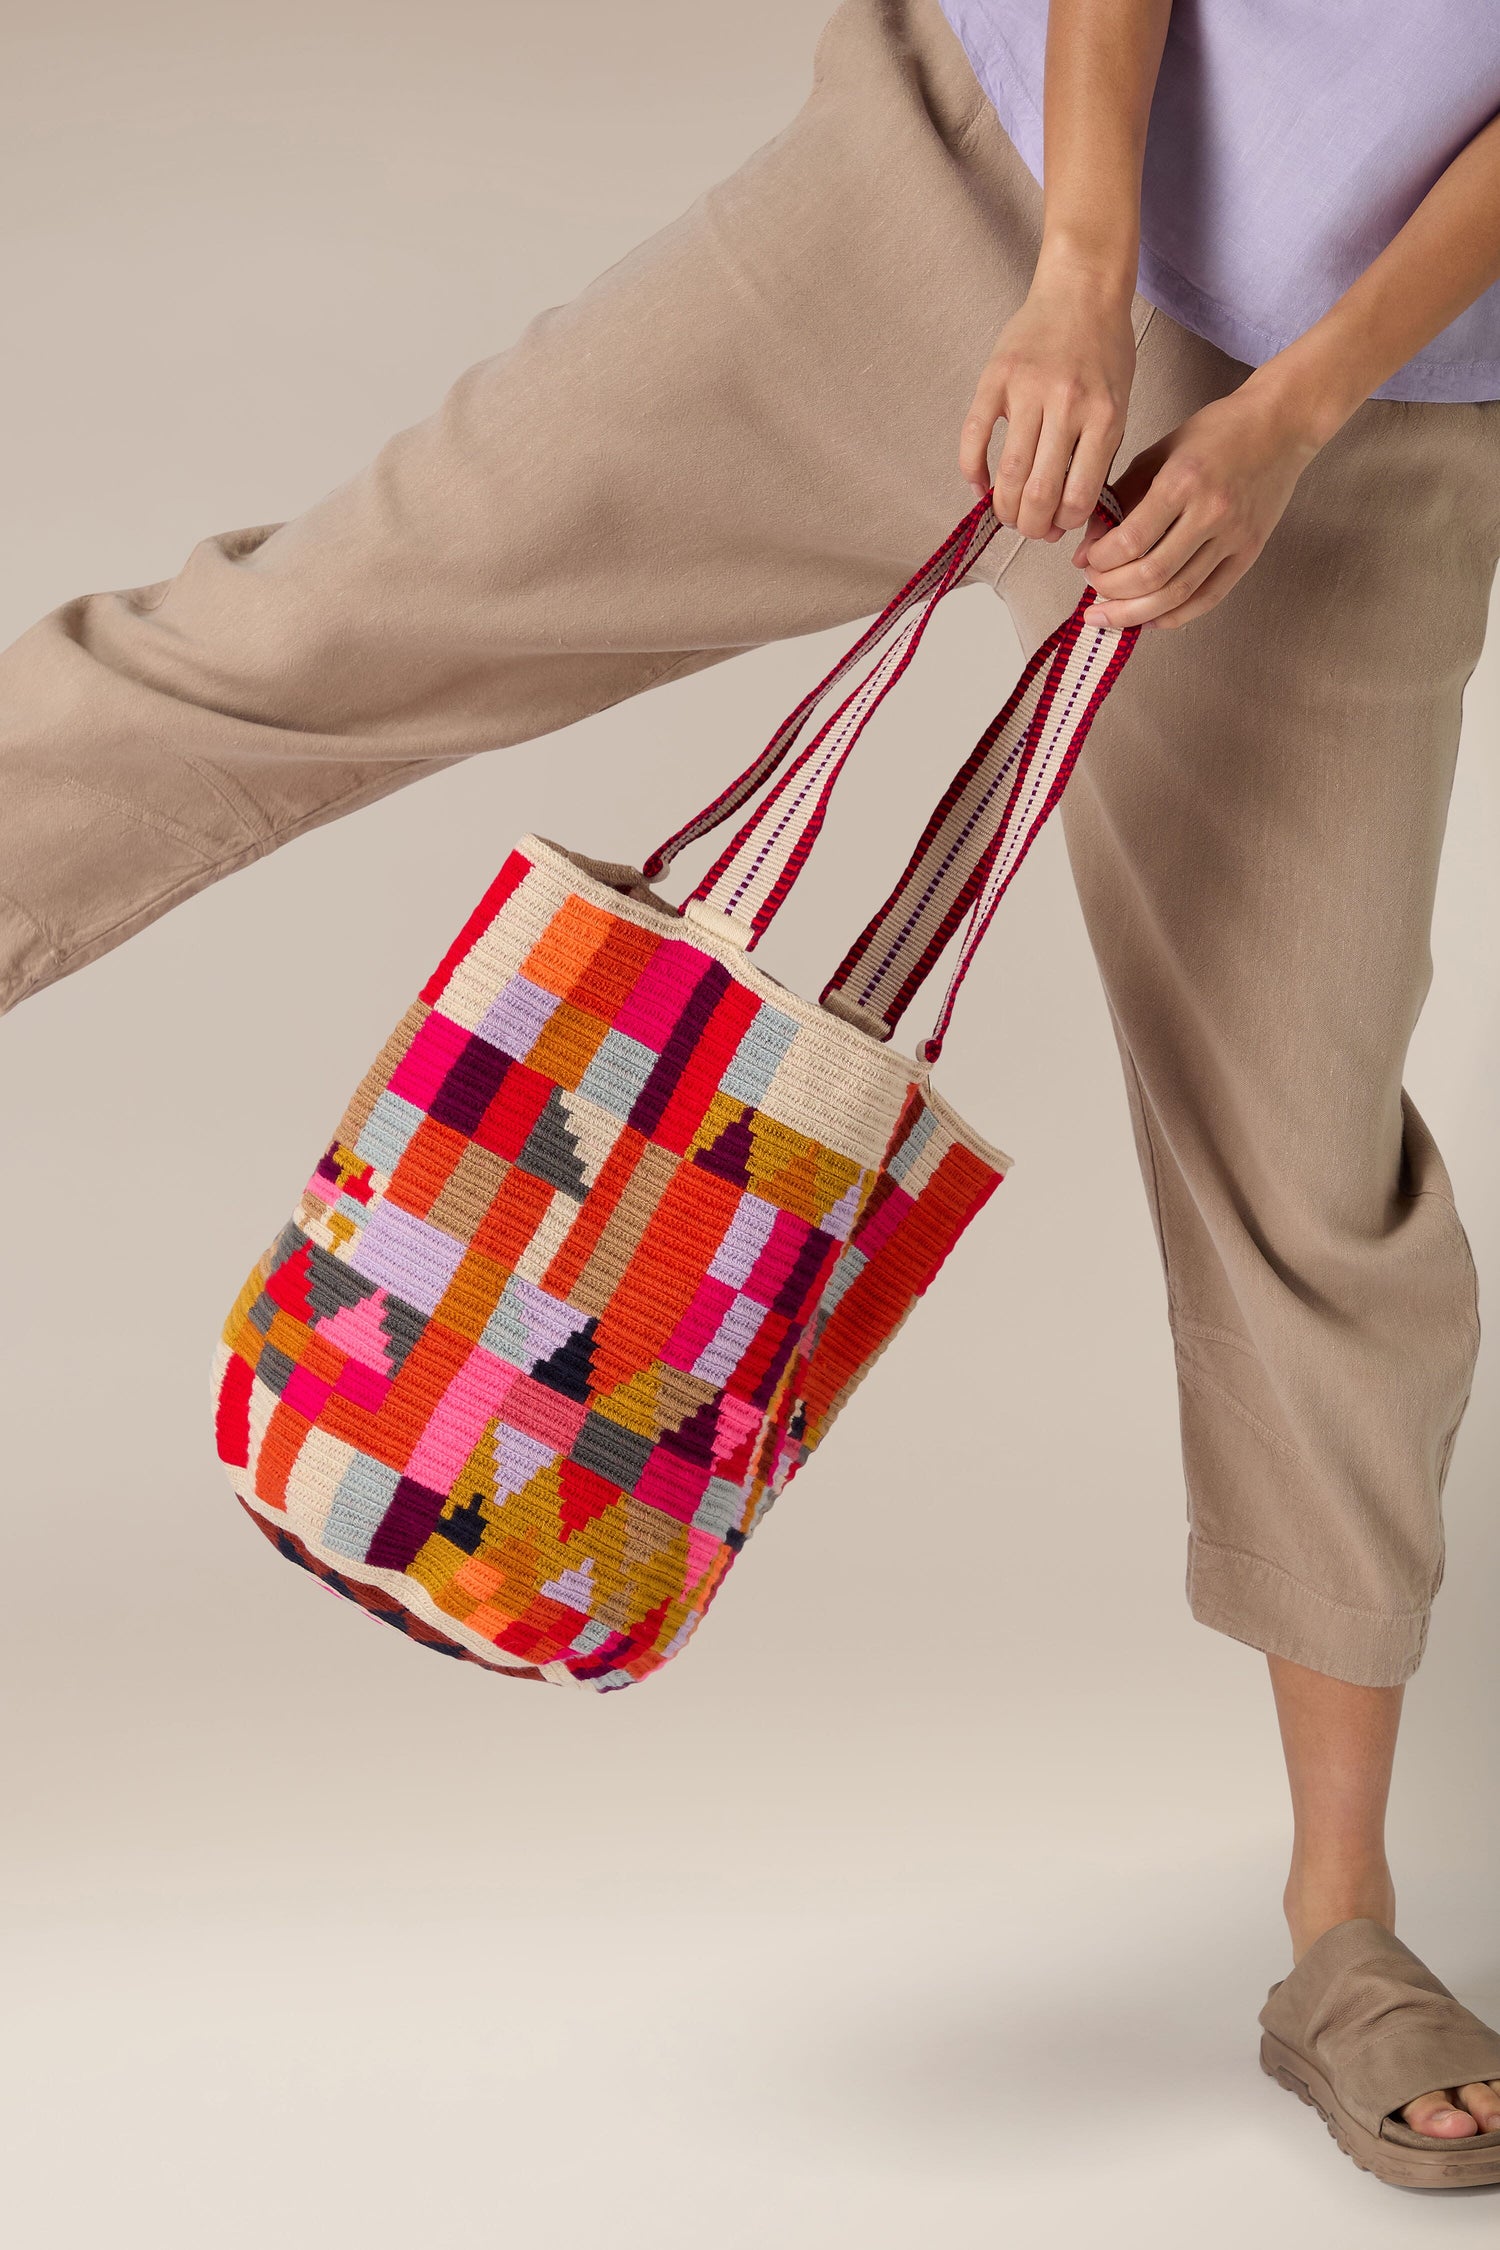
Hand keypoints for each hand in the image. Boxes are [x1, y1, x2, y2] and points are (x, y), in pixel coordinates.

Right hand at [960, 265, 1136, 540]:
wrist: (1083, 287)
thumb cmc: (1104, 347)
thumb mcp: (1118, 403)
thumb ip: (1096, 453)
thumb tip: (1068, 508)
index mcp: (1104, 417)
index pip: (1077, 497)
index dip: (1063, 525)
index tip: (1058, 527)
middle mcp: (1067, 406)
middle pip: (1038, 493)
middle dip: (1030, 526)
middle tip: (1029, 529)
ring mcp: (1028, 391)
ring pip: (1007, 475)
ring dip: (1002, 507)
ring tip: (1005, 513)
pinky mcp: (996, 378)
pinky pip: (973, 438)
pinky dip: (972, 471)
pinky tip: (979, 484)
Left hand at [1073, 371, 1323, 630]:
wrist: (1280, 425)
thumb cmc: (1216, 432)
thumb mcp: (1159, 452)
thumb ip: (1121, 497)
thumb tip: (1087, 547)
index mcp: (1183, 481)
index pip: (1131, 540)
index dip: (1100, 561)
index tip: (1086, 560)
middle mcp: (1211, 513)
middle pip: (1151, 575)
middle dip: (1111, 589)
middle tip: (1093, 586)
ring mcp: (1234, 537)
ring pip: (1178, 594)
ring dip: (1135, 613)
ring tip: (1110, 614)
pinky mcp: (1249, 552)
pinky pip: (1208, 598)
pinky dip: (1174, 616)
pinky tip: (1149, 620)